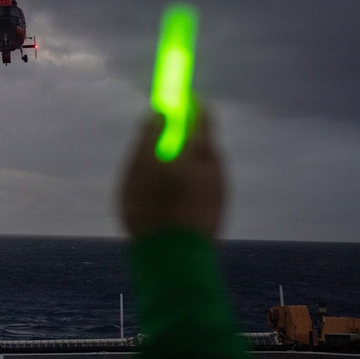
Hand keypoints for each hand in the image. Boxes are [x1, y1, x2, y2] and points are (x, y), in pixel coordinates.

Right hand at [119, 105, 224, 239]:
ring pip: (204, 164)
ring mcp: (220, 190)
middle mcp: (216, 167)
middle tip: (161, 141)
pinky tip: (171, 195)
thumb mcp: (139, 168)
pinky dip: (189, 180)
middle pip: (203, 140)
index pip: (201, 114)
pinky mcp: (217, 210)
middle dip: (186, 134)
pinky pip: (203, 184)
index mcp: (199, 151)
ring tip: (160, 176)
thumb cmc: (152, 209)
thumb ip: (149, 136)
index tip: (175, 99)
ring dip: (187, 160)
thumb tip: (158, 111)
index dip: (189, 102)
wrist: (175, 260)